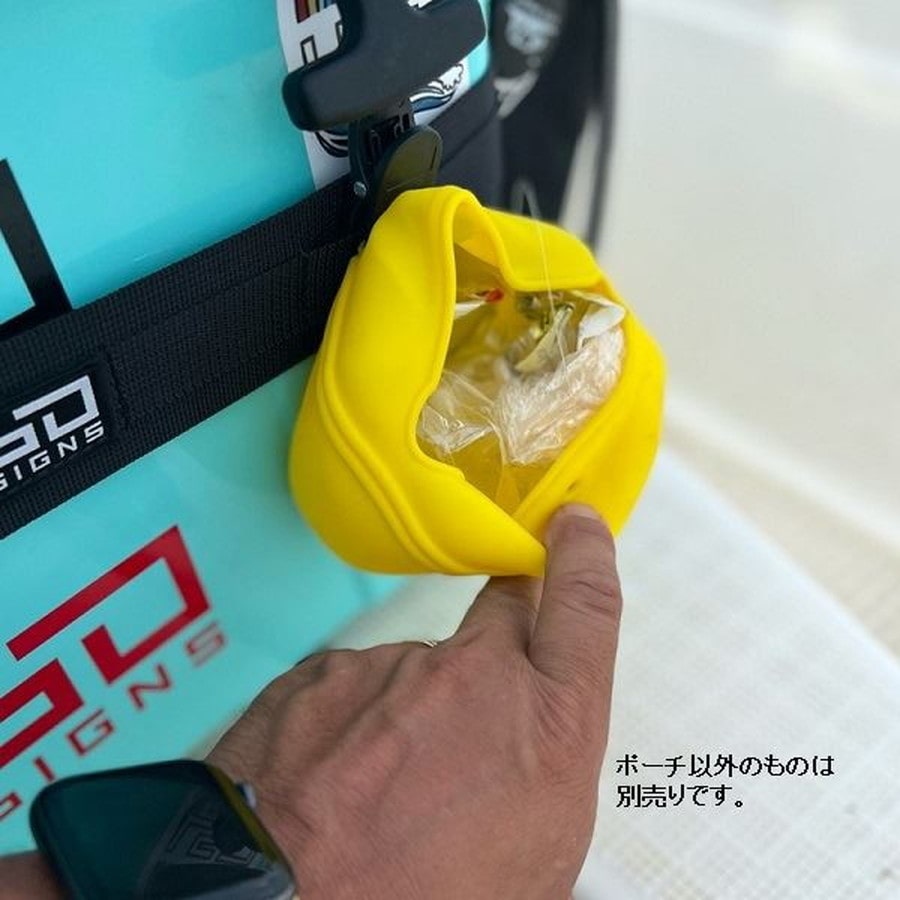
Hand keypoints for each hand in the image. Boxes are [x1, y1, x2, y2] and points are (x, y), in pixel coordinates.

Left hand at [209, 504, 623, 899]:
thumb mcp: (533, 866)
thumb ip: (541, 778)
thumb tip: (526, 769)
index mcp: (545, 729)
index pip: (585, 606)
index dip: (583, 555)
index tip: (574, 525)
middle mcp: (472, 679)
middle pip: (500, 615)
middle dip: (499, 641)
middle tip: (478, 699)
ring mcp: (389, 668)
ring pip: (414, 672)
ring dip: (407, 714)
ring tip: (378, 794)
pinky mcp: (321, 674)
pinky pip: (349, 690)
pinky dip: (347, 726)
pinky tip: (332, 782)